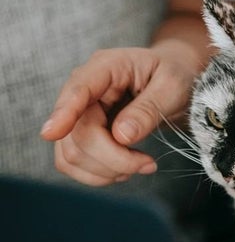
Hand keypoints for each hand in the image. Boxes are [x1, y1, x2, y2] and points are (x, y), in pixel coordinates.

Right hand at [40, 47, 195, 185]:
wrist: (175, 80)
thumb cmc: (175, 76)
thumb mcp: (172, 87)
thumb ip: (148, 109)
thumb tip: (122, 135)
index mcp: (108, 66)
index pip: (78, 89)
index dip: (63, 113)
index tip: (51, 134)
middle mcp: (87, 89)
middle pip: (77, 132)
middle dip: (112, 158)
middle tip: (148, 164)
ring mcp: (81, 112)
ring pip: (71, 153)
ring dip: (105, 170)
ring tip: (141, 165)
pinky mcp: (82, 133)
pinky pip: (74, 162)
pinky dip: (98, 174)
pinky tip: (125, 169)